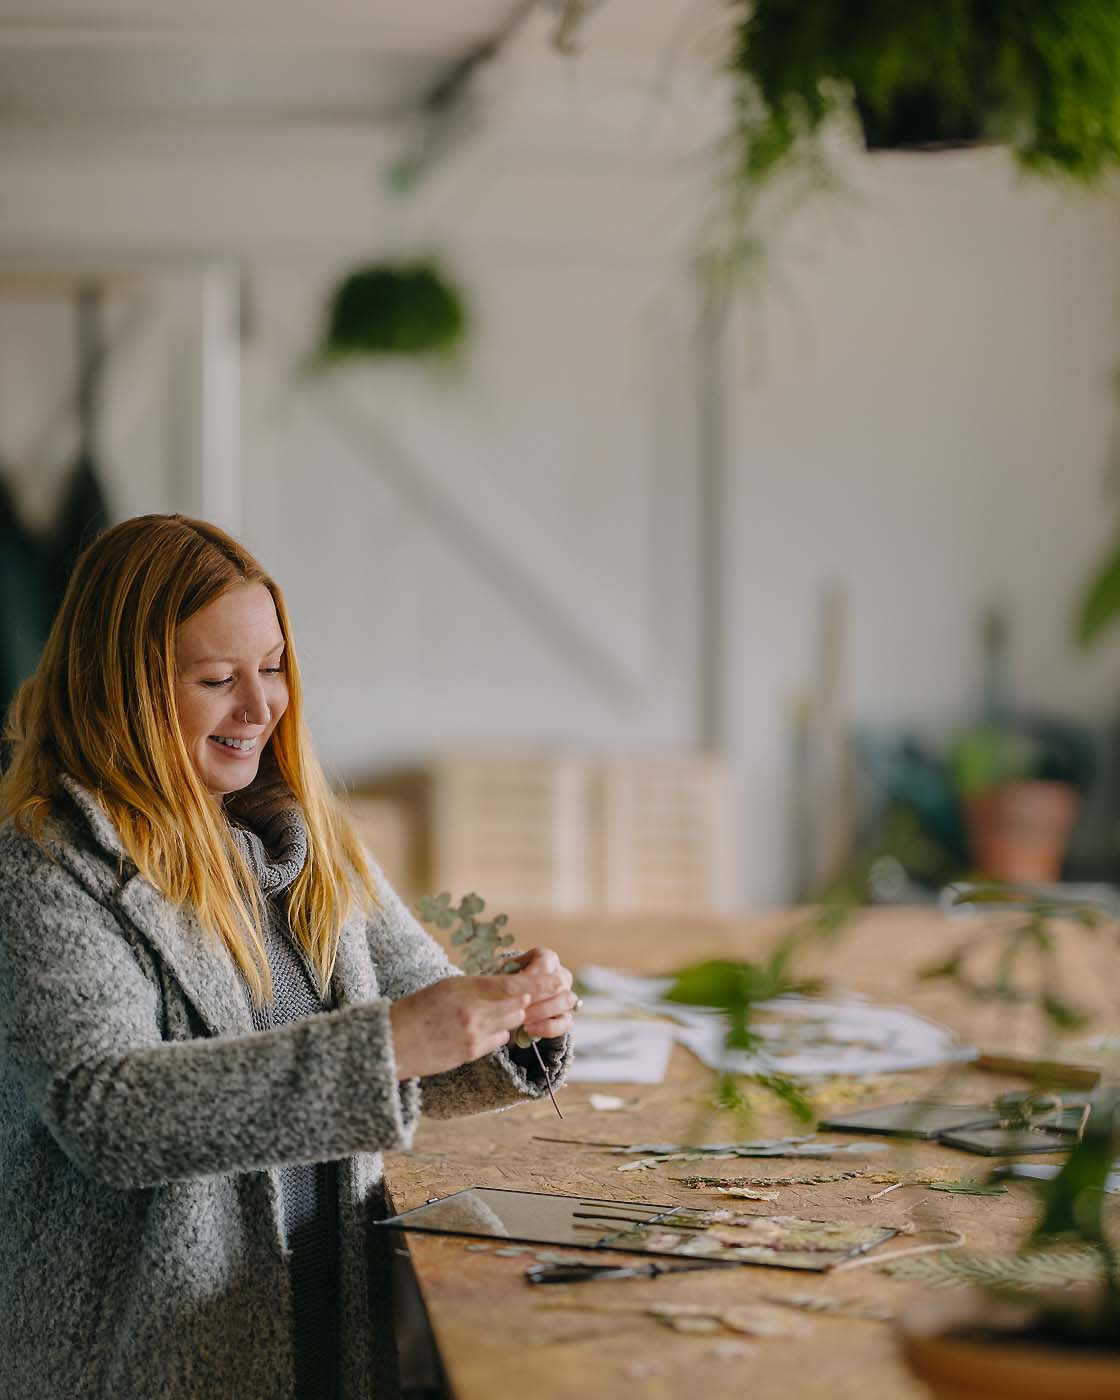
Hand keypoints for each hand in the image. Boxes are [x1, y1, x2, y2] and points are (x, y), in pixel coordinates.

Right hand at [388, 968, 558, 1079]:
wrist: (393, 1041)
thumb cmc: (417, 1007)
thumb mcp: (447, 986)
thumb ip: (478, 986)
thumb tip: (506, 984)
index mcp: (467, 989)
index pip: (514, 985)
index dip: (540, 982)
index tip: (558, 978)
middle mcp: (475, 1012)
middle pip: (518, 1005)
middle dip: (524, 999)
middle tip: (528, 994)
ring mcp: (474, 1035)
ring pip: (510, 1024)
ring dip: (509, 1016)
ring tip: (491, 1011)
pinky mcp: (471, 1054)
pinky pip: (498, 1041)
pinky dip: (497, 1034)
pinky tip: (481, 1029)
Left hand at [500, 947, 576, 1039]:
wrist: (511, 1001)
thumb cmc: (506, 983)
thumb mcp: (503, 973)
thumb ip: (506, 972)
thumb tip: (506, 971)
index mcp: (547, 958)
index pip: (545, 964)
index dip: (531, 977)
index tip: (516, 988)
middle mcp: (561, 975)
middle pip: (558, 983)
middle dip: (537, 997)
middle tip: (519, 1007)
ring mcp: (566, 996)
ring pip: (566, 1001)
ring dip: (543, 1011)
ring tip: (524, 1019)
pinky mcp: (566, 1016)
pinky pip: (565, 1023)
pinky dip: (548, 1028)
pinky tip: (530, 1030)